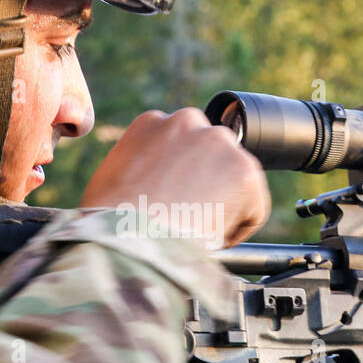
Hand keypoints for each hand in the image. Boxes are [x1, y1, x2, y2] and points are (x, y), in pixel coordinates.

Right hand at [81, 108, 270, 249]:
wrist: (126, 240)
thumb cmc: (108, 224)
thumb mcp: (111, 183)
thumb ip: (138, 172)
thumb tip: (148, 191)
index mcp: (151, 123)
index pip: (180, 147)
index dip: (179, 182)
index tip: (172, 204)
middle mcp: (187, 122)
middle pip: (211, 157)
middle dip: (204, 185)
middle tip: (188, 219)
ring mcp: (218, 143)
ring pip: (233, 179)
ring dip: (222, 203)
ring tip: (198, 231)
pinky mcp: (244, 172)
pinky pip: (253, 208)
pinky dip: (239, 227)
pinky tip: (213, 239)